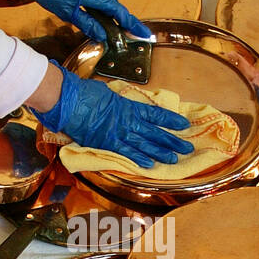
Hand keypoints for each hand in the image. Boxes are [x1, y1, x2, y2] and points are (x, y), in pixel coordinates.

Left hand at [1, 0, 149, 42]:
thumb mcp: (67, 12)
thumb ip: (87, 23)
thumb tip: (102, 35)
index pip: (117, 10)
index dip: (130, 23)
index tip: (143, 32)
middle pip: (114, 1)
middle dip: (116, 14)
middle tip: (115, 27)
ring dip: (106, 3)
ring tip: (97, 14)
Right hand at [30, 63, 193, 167]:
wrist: (70, 100)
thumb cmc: (85, 93)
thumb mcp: (107, 94)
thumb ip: (118, 103)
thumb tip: (122, 107)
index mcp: (129, 106)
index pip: (156, 114)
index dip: (171, 120)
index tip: (184, 124)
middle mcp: (128, 120)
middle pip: (156, 132)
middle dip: (173, 140)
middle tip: (188, 146)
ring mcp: (119, 132)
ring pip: (145, 144)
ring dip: (161, 151)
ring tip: (175, 158)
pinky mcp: (108, 143)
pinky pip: (127, 152)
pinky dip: (139, 159)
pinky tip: (150, 164)